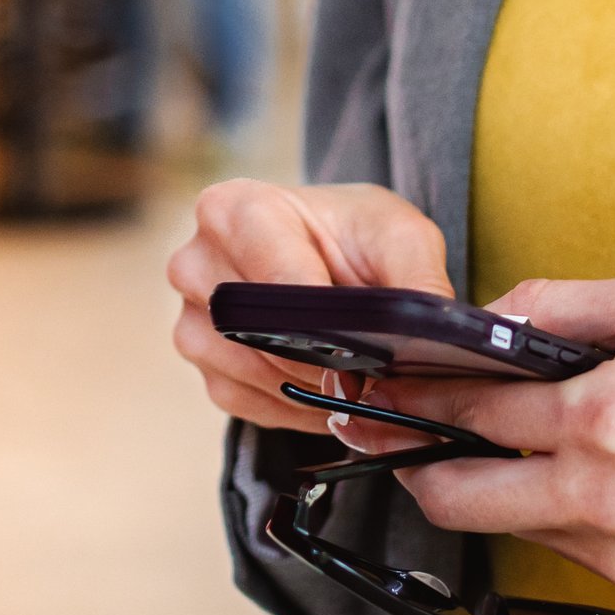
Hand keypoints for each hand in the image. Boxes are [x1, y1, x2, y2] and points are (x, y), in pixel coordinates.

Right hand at [166, 178, 452, 428]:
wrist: (330, 252)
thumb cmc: (357, 235)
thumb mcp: (402, 236)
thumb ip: (416, 280)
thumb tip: (422, 342)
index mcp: (233, 209)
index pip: (274, 282)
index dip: (327, 326)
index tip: (370, 352)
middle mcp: (196, 262)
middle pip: (261, 334)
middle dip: (324, 359)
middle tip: (372, 369)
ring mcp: (192, 319)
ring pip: (255, 376)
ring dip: (313, 386)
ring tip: (354, 371)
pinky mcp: (204, 367)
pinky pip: (250, 404)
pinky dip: (298, 405)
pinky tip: (326, 384)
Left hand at [345, 273, 614, 597]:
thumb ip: (563, 304)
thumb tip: (492, 315)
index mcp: (600, 418)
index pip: (469, 412)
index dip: (417, 397)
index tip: (386, 388)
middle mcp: (599, 496)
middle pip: (459, 499)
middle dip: (420, 466)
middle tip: (408, 436)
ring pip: (510, 527)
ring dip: (493, 490)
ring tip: (506, 447)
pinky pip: (566, 548)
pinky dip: (554, 513)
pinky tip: (579, 476)